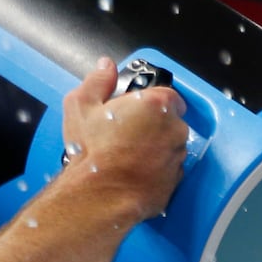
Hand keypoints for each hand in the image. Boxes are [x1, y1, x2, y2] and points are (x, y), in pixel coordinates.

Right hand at [60, 57, 187, 222]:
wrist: (100, 195)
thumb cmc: (93, 150)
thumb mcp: (82, 105)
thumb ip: (98, 80)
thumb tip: (106, 66)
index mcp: (157, 105)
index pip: (168, 94)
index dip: (150, 101)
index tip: (135, 109)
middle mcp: (175, 129)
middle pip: (170, 120)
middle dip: (153, 125)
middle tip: (125, 133)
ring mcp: (178, 156)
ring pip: (171, 146)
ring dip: (155, 148)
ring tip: (127, 156)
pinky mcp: (177, 181)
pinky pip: (169, 169)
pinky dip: (157, 169)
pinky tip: (135, 172)